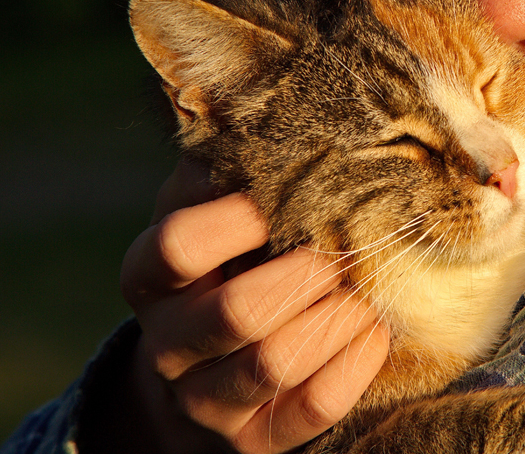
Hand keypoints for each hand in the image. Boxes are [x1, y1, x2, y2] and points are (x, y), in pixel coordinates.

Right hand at [119, 160, 389, 453]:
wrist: (201, 373)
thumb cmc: (221, 269)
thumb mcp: (209, 217)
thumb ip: (228, 173)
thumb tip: (274, 105)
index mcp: (149, 278)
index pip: (177, 247)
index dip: (237, 220)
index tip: (284, 201)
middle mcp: (168, 345)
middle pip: (237, 311)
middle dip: (306, 274)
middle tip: (343, 249)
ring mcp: (207, 401)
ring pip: (276, 363)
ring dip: (337, 316)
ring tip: (365, 287)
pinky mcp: (254, 440)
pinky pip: (314, 406)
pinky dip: (356, 362)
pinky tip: (375, 329)